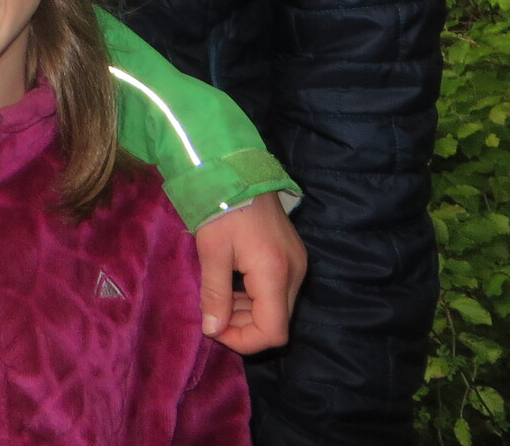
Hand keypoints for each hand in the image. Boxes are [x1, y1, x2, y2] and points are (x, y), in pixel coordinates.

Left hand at [194, 192, 306, 353]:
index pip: (273, 331)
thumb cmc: (221, 207)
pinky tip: (232, 285)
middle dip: (243, 326)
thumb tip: (213, 329)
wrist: (238, 169)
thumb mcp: (211, 251)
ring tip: (218, 299)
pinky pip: (277, 289)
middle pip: (277, 321)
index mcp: (276, 273)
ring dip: (248, 311)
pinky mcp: (293, 256)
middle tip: (212, 314)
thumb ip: (215, 294)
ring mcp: (297, 263)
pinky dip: (255, 296)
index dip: (244, 340)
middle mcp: (295, 272)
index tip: (215, 329)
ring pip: (278, 307)